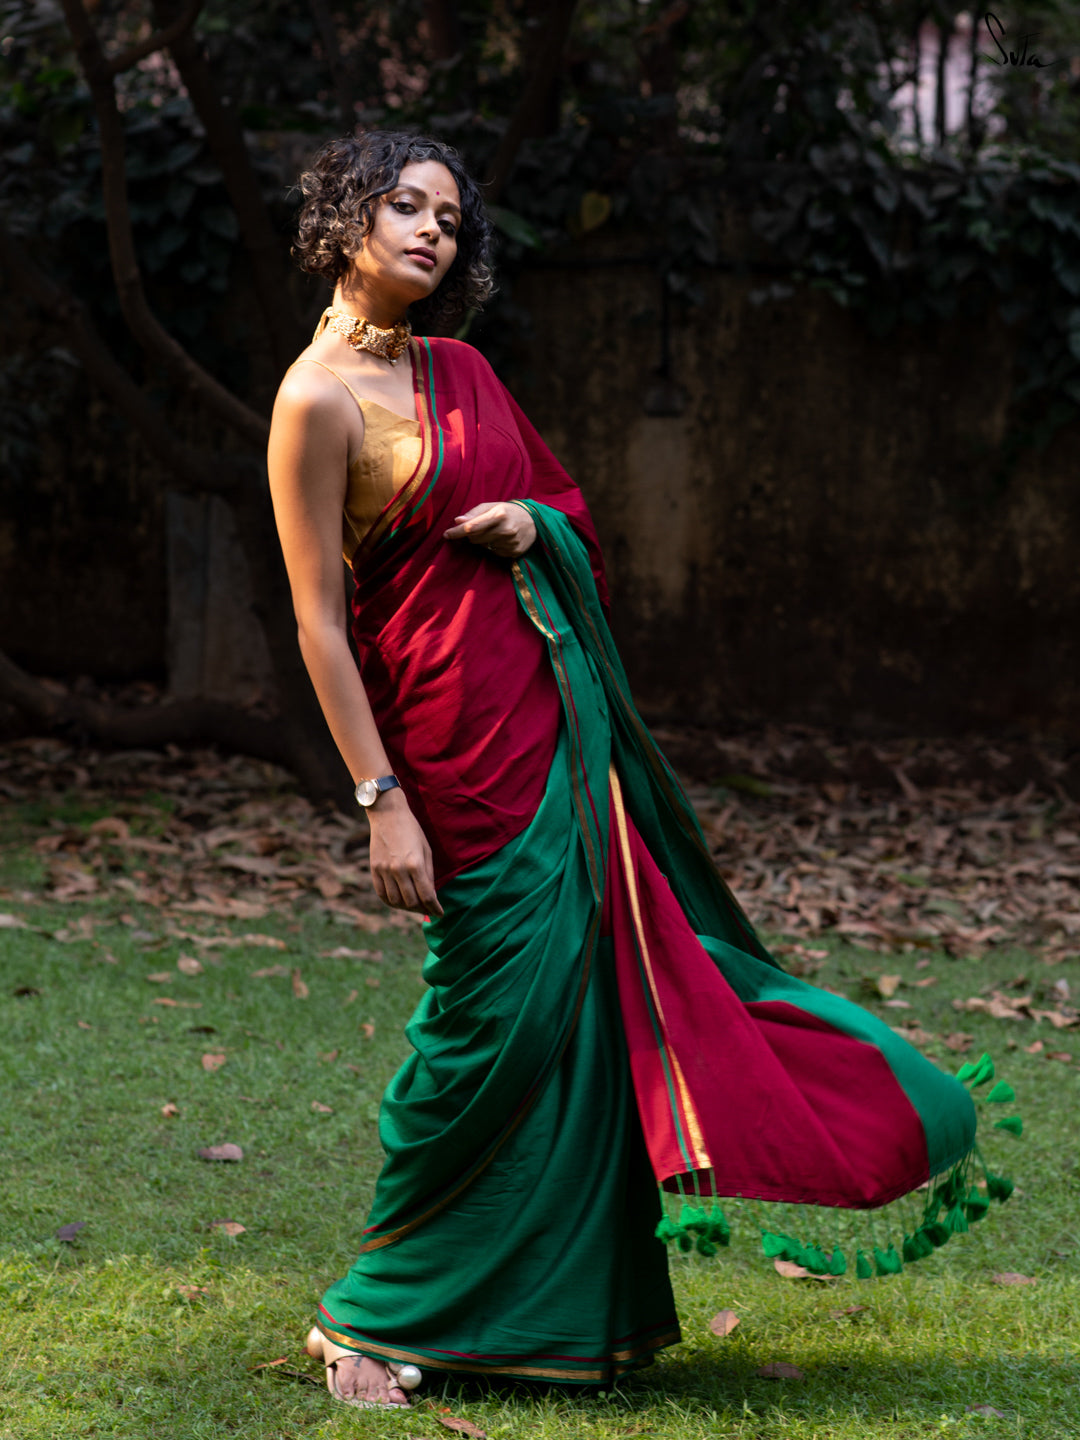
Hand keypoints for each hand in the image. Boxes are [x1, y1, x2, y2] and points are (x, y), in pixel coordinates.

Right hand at [366, 788, 443, 916]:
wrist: (388, 815)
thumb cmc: (412, 830)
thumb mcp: (426, 850)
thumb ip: (428, 874)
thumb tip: (431, 894)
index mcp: (415, 864)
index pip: (427, 895)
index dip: (434, 908)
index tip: (440, 914)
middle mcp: (398, 870)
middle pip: (411, 901)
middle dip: (422, 909)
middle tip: (428, 909)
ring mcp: (384, 870)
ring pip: (396, 901)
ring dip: (406, 907)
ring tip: (414, 906)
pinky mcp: (374, 869)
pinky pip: (382, 894)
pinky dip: (391, 902)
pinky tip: (399, 901)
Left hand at [443, 502, 535, 557]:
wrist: (534, 522)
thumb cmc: (508, 511)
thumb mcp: (493, 506)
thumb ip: (474, 513)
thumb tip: (457, 521)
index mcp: (499, 515)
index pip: (472, 527)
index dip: (457, 532)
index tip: (446, 534)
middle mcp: (505, 530)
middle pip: (475, 538)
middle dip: (473, 534)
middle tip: (482, 527)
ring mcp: (510, 543)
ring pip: (483, 546)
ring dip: (484, 540)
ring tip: (495, 532)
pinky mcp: (513, 552)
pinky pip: (494, 553)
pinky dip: (493, 547)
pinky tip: (502, 539)